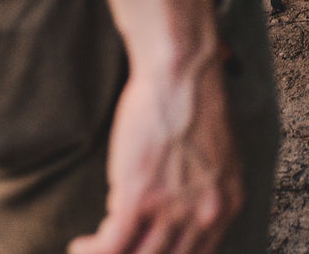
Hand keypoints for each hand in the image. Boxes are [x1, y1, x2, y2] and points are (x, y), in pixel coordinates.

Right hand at [69, 51, 241, 253]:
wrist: (184, 72)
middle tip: (119, 251)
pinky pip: (110, 247)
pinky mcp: (138, 197)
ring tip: (93, 250)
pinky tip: (80, 246)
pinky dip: (91, 252)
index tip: (142, 253)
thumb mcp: (217, 158)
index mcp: (229, 204)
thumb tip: (166, 222)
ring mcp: (173, 208)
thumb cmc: (195, 106)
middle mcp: (206, 213)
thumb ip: (201, 195)